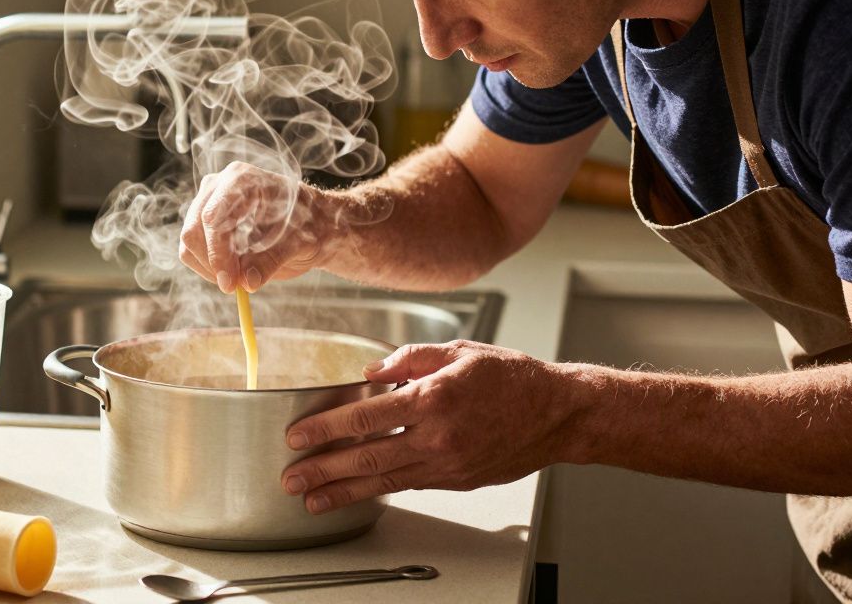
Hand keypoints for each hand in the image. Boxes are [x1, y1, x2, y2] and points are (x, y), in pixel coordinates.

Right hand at [179, 161, 332, 292]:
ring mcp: (208, 202)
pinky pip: (190, 250)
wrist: (310, 225)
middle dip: (213, 263)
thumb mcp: (297, 244)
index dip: (217, 252)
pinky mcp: (203, 222)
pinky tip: (232, 273)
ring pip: (190, 242)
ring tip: (240, 279)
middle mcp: (219, 186)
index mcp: (243, 180)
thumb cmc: (308, 226)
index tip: (231, 283)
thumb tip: (248, 282)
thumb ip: (271, 261)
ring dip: (210, 268)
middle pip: (195, 228)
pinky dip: (207, 268)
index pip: (214, 216)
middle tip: (234, 288)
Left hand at [279, 340, 580, 513]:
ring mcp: (447, 464)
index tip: (298, 437)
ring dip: (343, 492)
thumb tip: (370, 371)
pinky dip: (378, 490)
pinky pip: (409, 484)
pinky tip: (356, 493)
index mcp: (433, 398)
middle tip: (291, 478)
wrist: (560, 413)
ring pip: (384, 481)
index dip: (325, 429)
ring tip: (312, 501)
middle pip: (366, 458)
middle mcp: (437, 436)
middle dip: (323, 470)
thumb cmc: (512, 378)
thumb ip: (410, 358)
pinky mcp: (456, 480)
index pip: (364, 417)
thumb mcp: (458, 351)